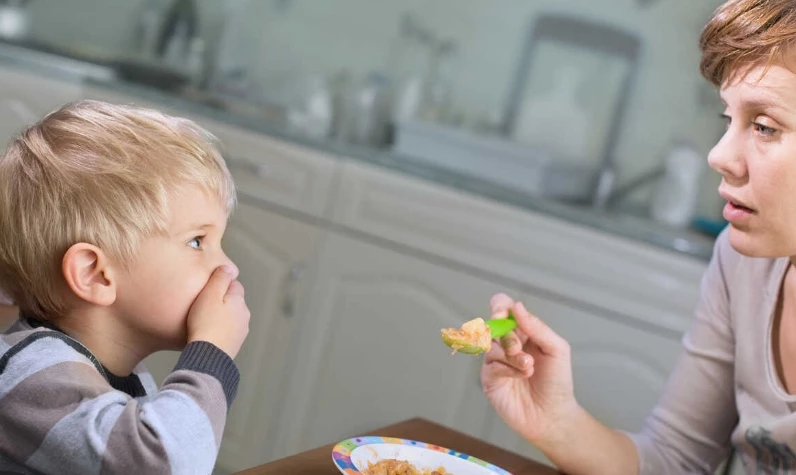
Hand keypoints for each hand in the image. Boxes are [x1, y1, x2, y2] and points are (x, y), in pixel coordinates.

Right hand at [186, 265, 249, 358]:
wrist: (208, 355)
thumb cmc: (206, 323)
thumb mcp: (210, 294)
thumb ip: (219, 279)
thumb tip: (228, 268)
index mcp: (239, 300)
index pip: (234, 284)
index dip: (220, 285)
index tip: (207, 289)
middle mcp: (244, 315)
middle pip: (233, 301)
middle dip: (221, 301)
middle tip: (202, 306)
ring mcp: (241, 331)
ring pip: (231, 317)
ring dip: (221, 317)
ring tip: (203, 321)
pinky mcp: (235, 344)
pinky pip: (227, 331)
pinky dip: (220, 330)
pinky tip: (208, 334)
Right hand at [481, 293, 578, 443]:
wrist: (553, 414)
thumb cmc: (557, 381)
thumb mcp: (556, 349)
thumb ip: (537, 327)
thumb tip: (517, 306)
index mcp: (522, 331)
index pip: (503, 308)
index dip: (499, 306)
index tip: (503, 314)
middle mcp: (506, 343)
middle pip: (493, 325)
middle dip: (507, 336)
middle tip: (519, 348)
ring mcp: (496, 360)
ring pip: (491, 346)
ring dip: (511, 355)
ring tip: (529, 367)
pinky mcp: (489, 378)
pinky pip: (491, 365)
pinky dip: (507, 368)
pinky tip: (522, 376)